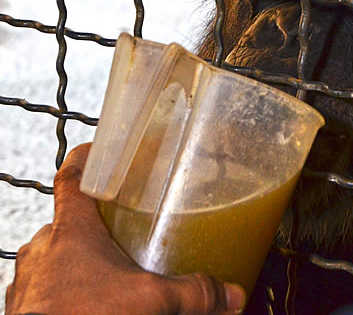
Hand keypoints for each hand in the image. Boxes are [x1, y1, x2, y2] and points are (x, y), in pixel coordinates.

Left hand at [5, 143, 244, 314]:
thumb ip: (192, 291)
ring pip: (56, 252)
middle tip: (120, 230)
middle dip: (95, 224)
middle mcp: (45, 246)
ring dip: (78, 257)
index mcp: (72, 230)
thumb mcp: (149, 299)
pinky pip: (46, 284)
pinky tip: (90, 300)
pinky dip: (66, 286)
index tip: (98, 152)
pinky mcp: (25, 305)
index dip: (85, 160)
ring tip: (108, 271)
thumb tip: (228, 293)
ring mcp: (30, 277)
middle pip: (68, 218)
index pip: (72, 177)